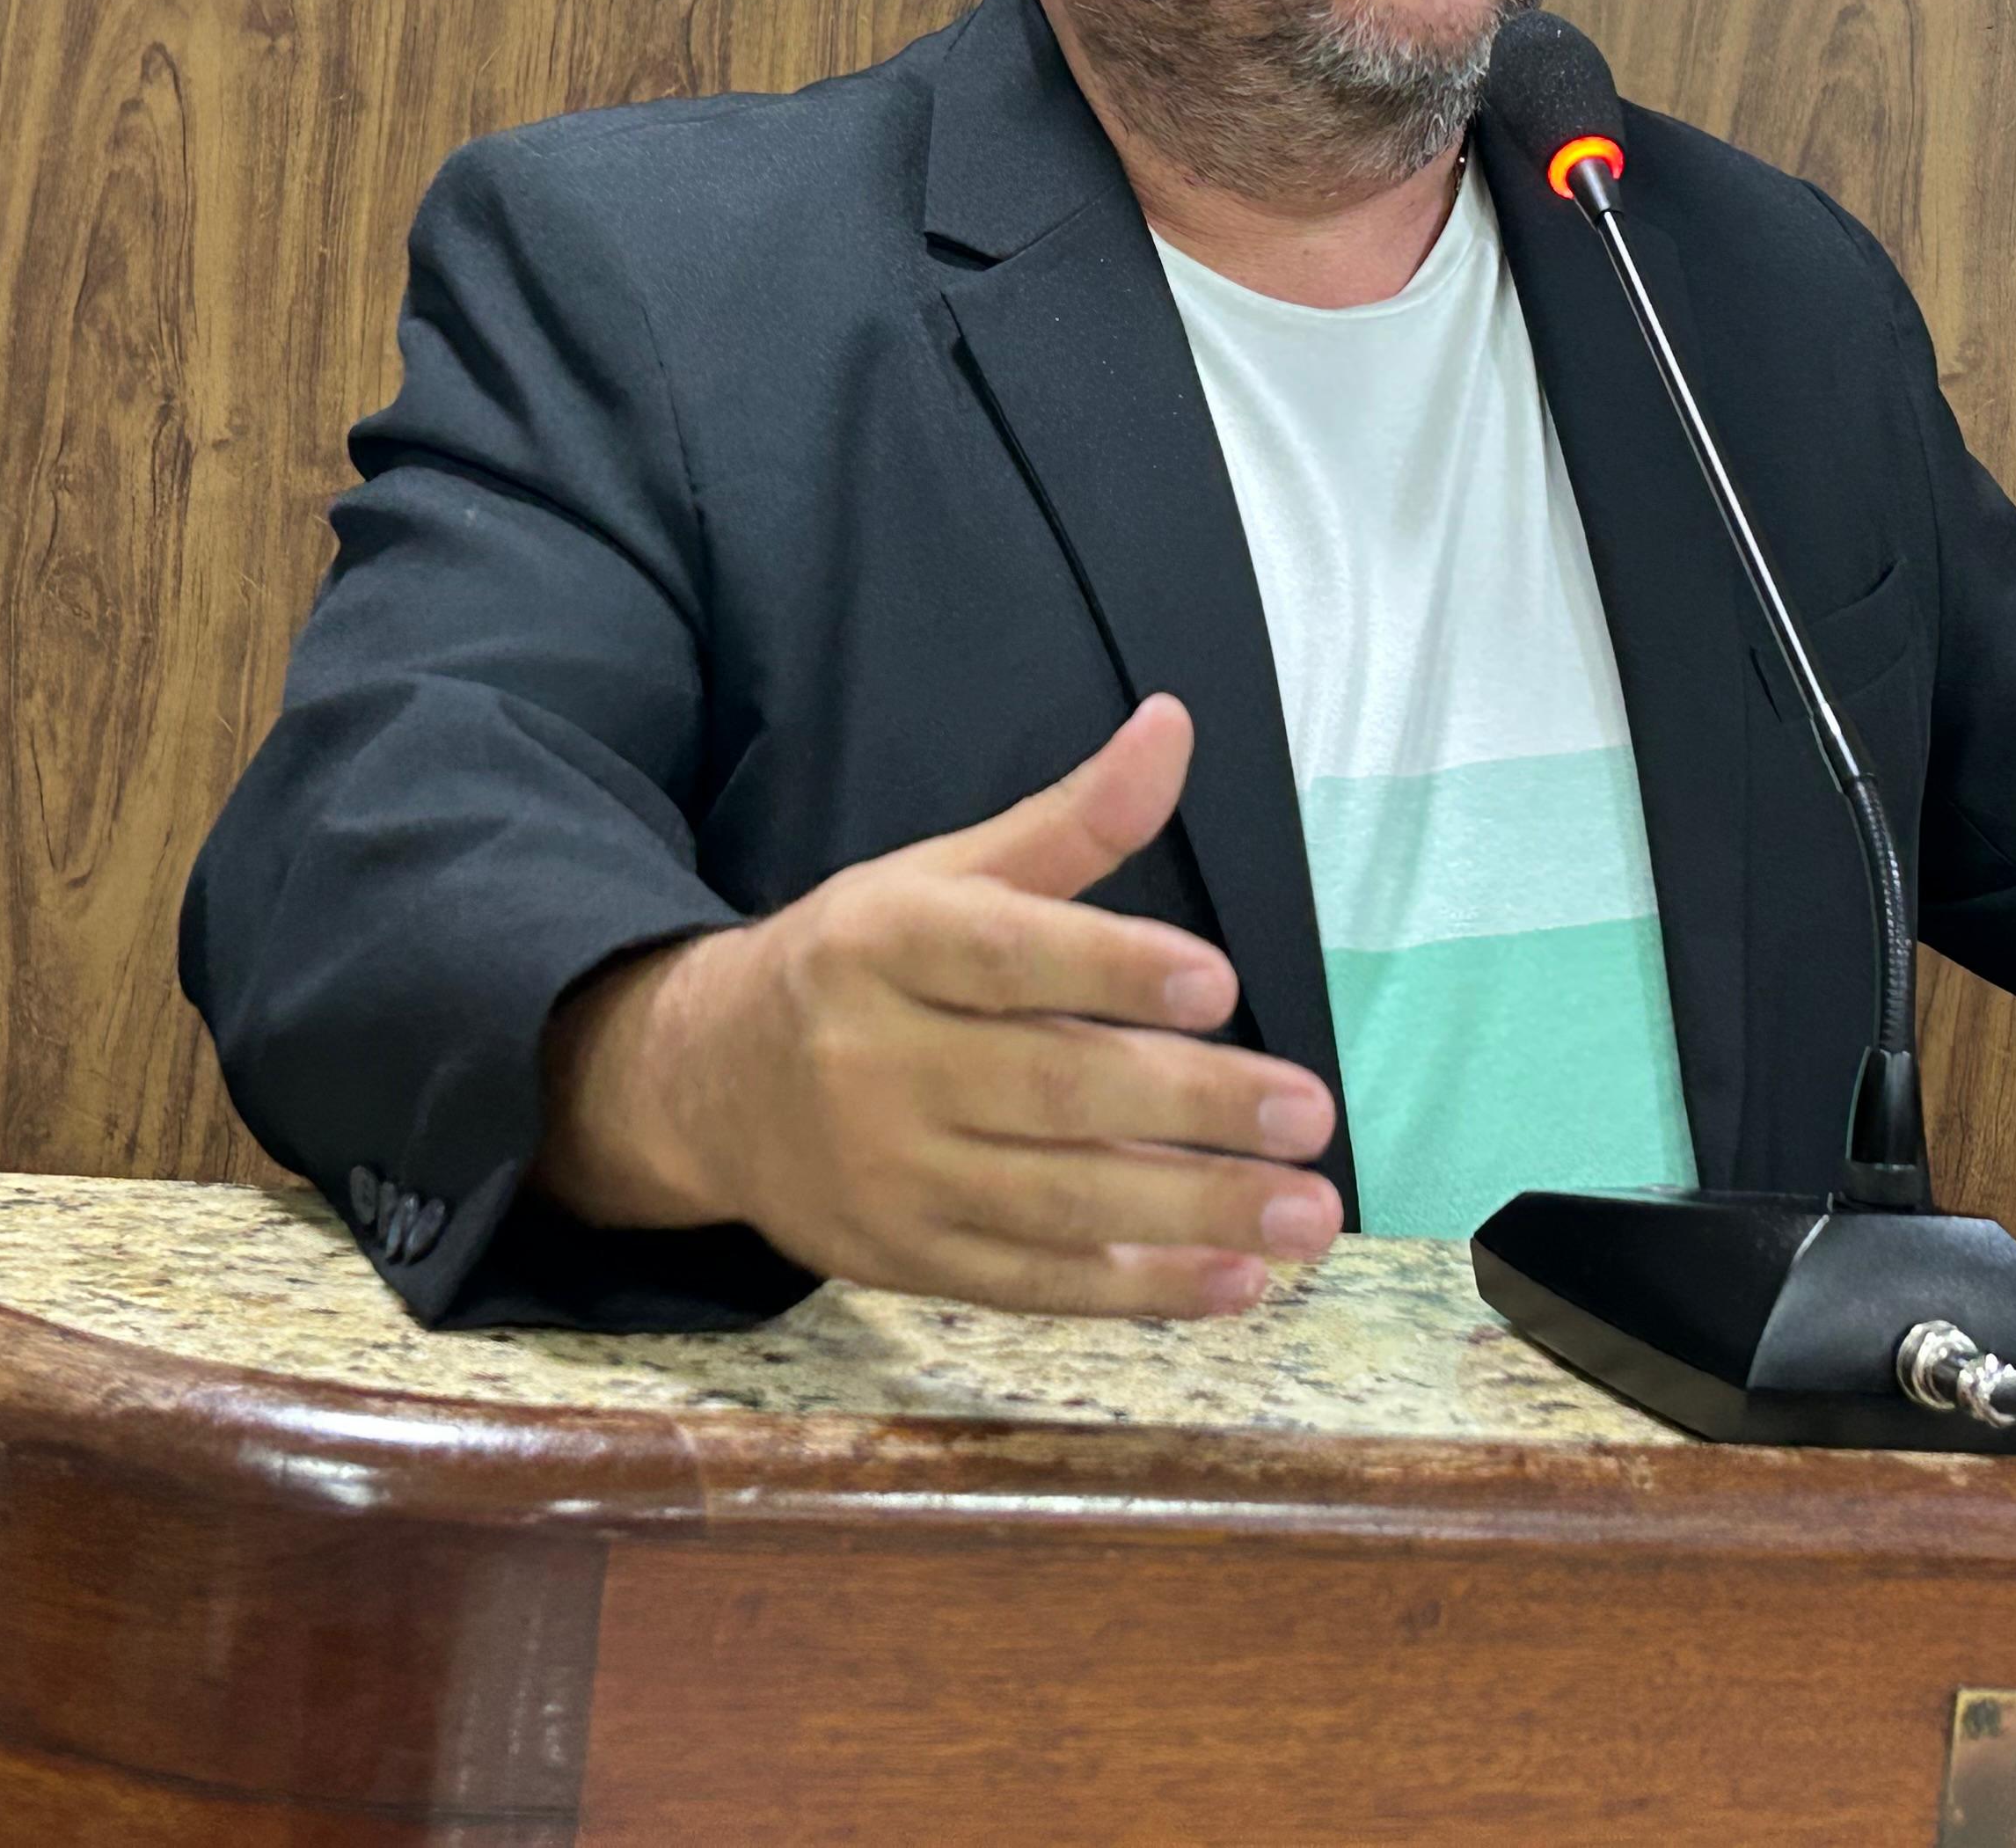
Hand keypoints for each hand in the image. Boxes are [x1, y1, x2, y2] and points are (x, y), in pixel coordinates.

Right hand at [532, 695, 1341, 1313]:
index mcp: (885, 944)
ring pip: (1055, 1202)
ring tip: (1307, 1211)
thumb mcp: (941, 875)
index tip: (1220, 983)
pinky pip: (1032, 1283)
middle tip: (1311, 1114)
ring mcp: (888, 1175)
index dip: (1110, 969)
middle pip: (1050, 1089)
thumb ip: (1069, 822)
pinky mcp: (903, 1262)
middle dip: (1192, 1108)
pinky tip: (1238, 1279)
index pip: (1005, 957)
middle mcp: (877, 1060)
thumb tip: (1175, 725)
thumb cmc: (857, 964)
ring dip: (1192, 1213)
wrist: (704, 1083)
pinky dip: (1138, 1290)